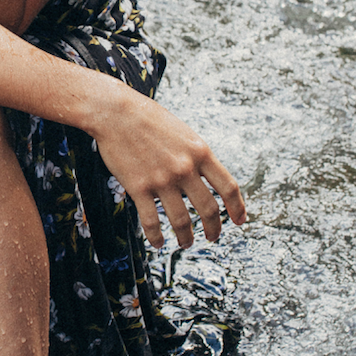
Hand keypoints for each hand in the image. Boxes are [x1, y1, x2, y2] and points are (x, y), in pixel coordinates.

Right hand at [90, 82, 247, 249]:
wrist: (116, 113)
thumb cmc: (150, 119)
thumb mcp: (185, 133)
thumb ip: (197, 156)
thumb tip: (207, 178)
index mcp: (201, 152)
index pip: (229, 187)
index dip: (237, 208)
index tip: (239, 220)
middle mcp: (185, 169)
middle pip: (209, 209)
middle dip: (214, 229)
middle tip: (213, 237)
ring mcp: (162, 180)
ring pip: (182, 221)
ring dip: (186, 237)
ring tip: (187, 243)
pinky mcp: (139, 188)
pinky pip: (151, 221)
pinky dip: (156, 237)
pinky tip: (158, 243)